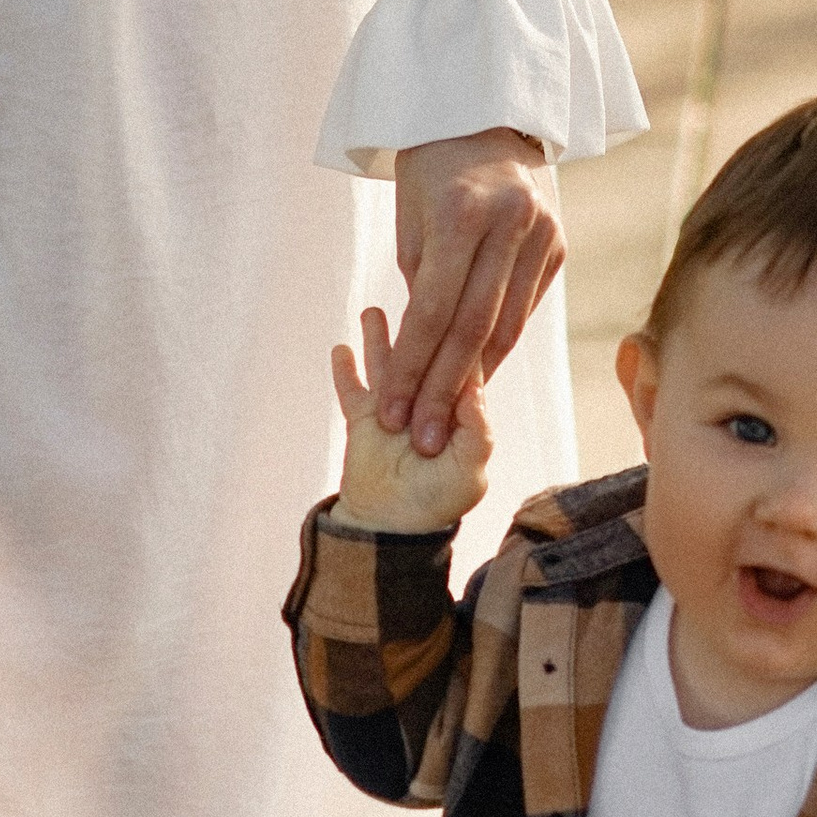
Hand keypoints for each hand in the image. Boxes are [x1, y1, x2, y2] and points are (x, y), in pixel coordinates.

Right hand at [331, 303, 491, 532]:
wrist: (390, 529)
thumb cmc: (437, 503)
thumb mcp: (471, 469)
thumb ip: (476, 427)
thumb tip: (472, 382)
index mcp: (459, 410)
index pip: (463, 363)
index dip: (462, 333)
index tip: (459, 299)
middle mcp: (426, 401)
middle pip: (423, 351)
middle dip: (420, 322)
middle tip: (416, 288)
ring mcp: (392, 408)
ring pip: (386, 362)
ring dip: (380, 337)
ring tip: (373, 311)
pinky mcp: (362, 420)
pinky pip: (351, 389)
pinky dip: (344, 369)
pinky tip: (340, 348)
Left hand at [380, 129, 562, 458]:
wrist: (480, 123)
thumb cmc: (428, 178)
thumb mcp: (410, 227)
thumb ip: (420, 292)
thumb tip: (422, 361)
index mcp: (463, 214)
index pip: (433, 311)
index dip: (410, 369)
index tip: (390, 414)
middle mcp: (510, 223)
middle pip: (473, 328)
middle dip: (442, 391)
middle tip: (421, 441)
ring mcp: (542, 234)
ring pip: (506, 327)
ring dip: (474, 380)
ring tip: (445, 423)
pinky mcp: (559, 247)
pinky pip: (524, 311)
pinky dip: (497, 349)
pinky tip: (475, 382)